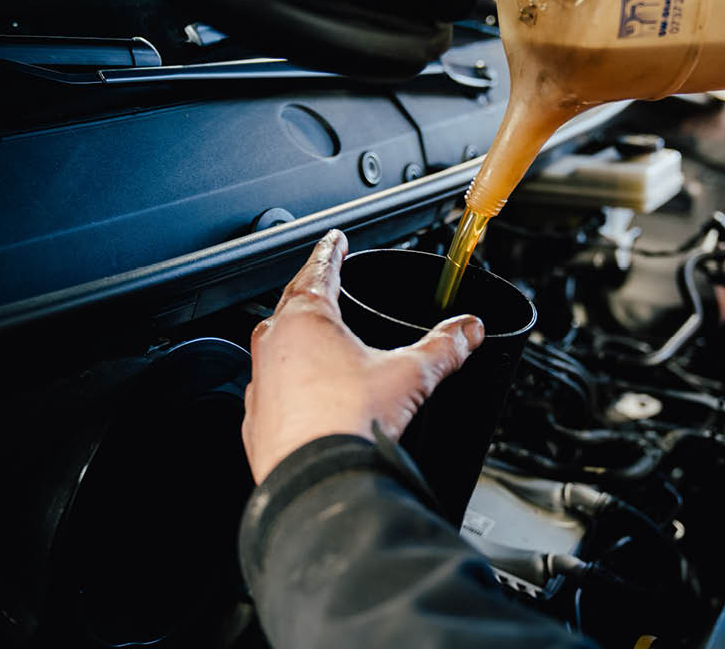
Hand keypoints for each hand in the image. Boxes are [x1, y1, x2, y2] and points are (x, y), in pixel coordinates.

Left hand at [242, 230, 484, 483]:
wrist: (317, 484)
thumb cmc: (350, 424)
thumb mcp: (411, 375)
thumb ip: (444, 347)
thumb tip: (468, 330)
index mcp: (306, 320)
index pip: (318, 270)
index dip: (331, 251)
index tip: (334, 240)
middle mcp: (274, 345)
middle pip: (292, 303)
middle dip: (311, 290)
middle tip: (326, 282)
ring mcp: (260, 384)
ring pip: (276, 346)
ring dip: (297, 338)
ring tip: (324, 344)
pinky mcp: (256, 421)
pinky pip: (271, 388)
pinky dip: (288, 383)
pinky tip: (310, 396)